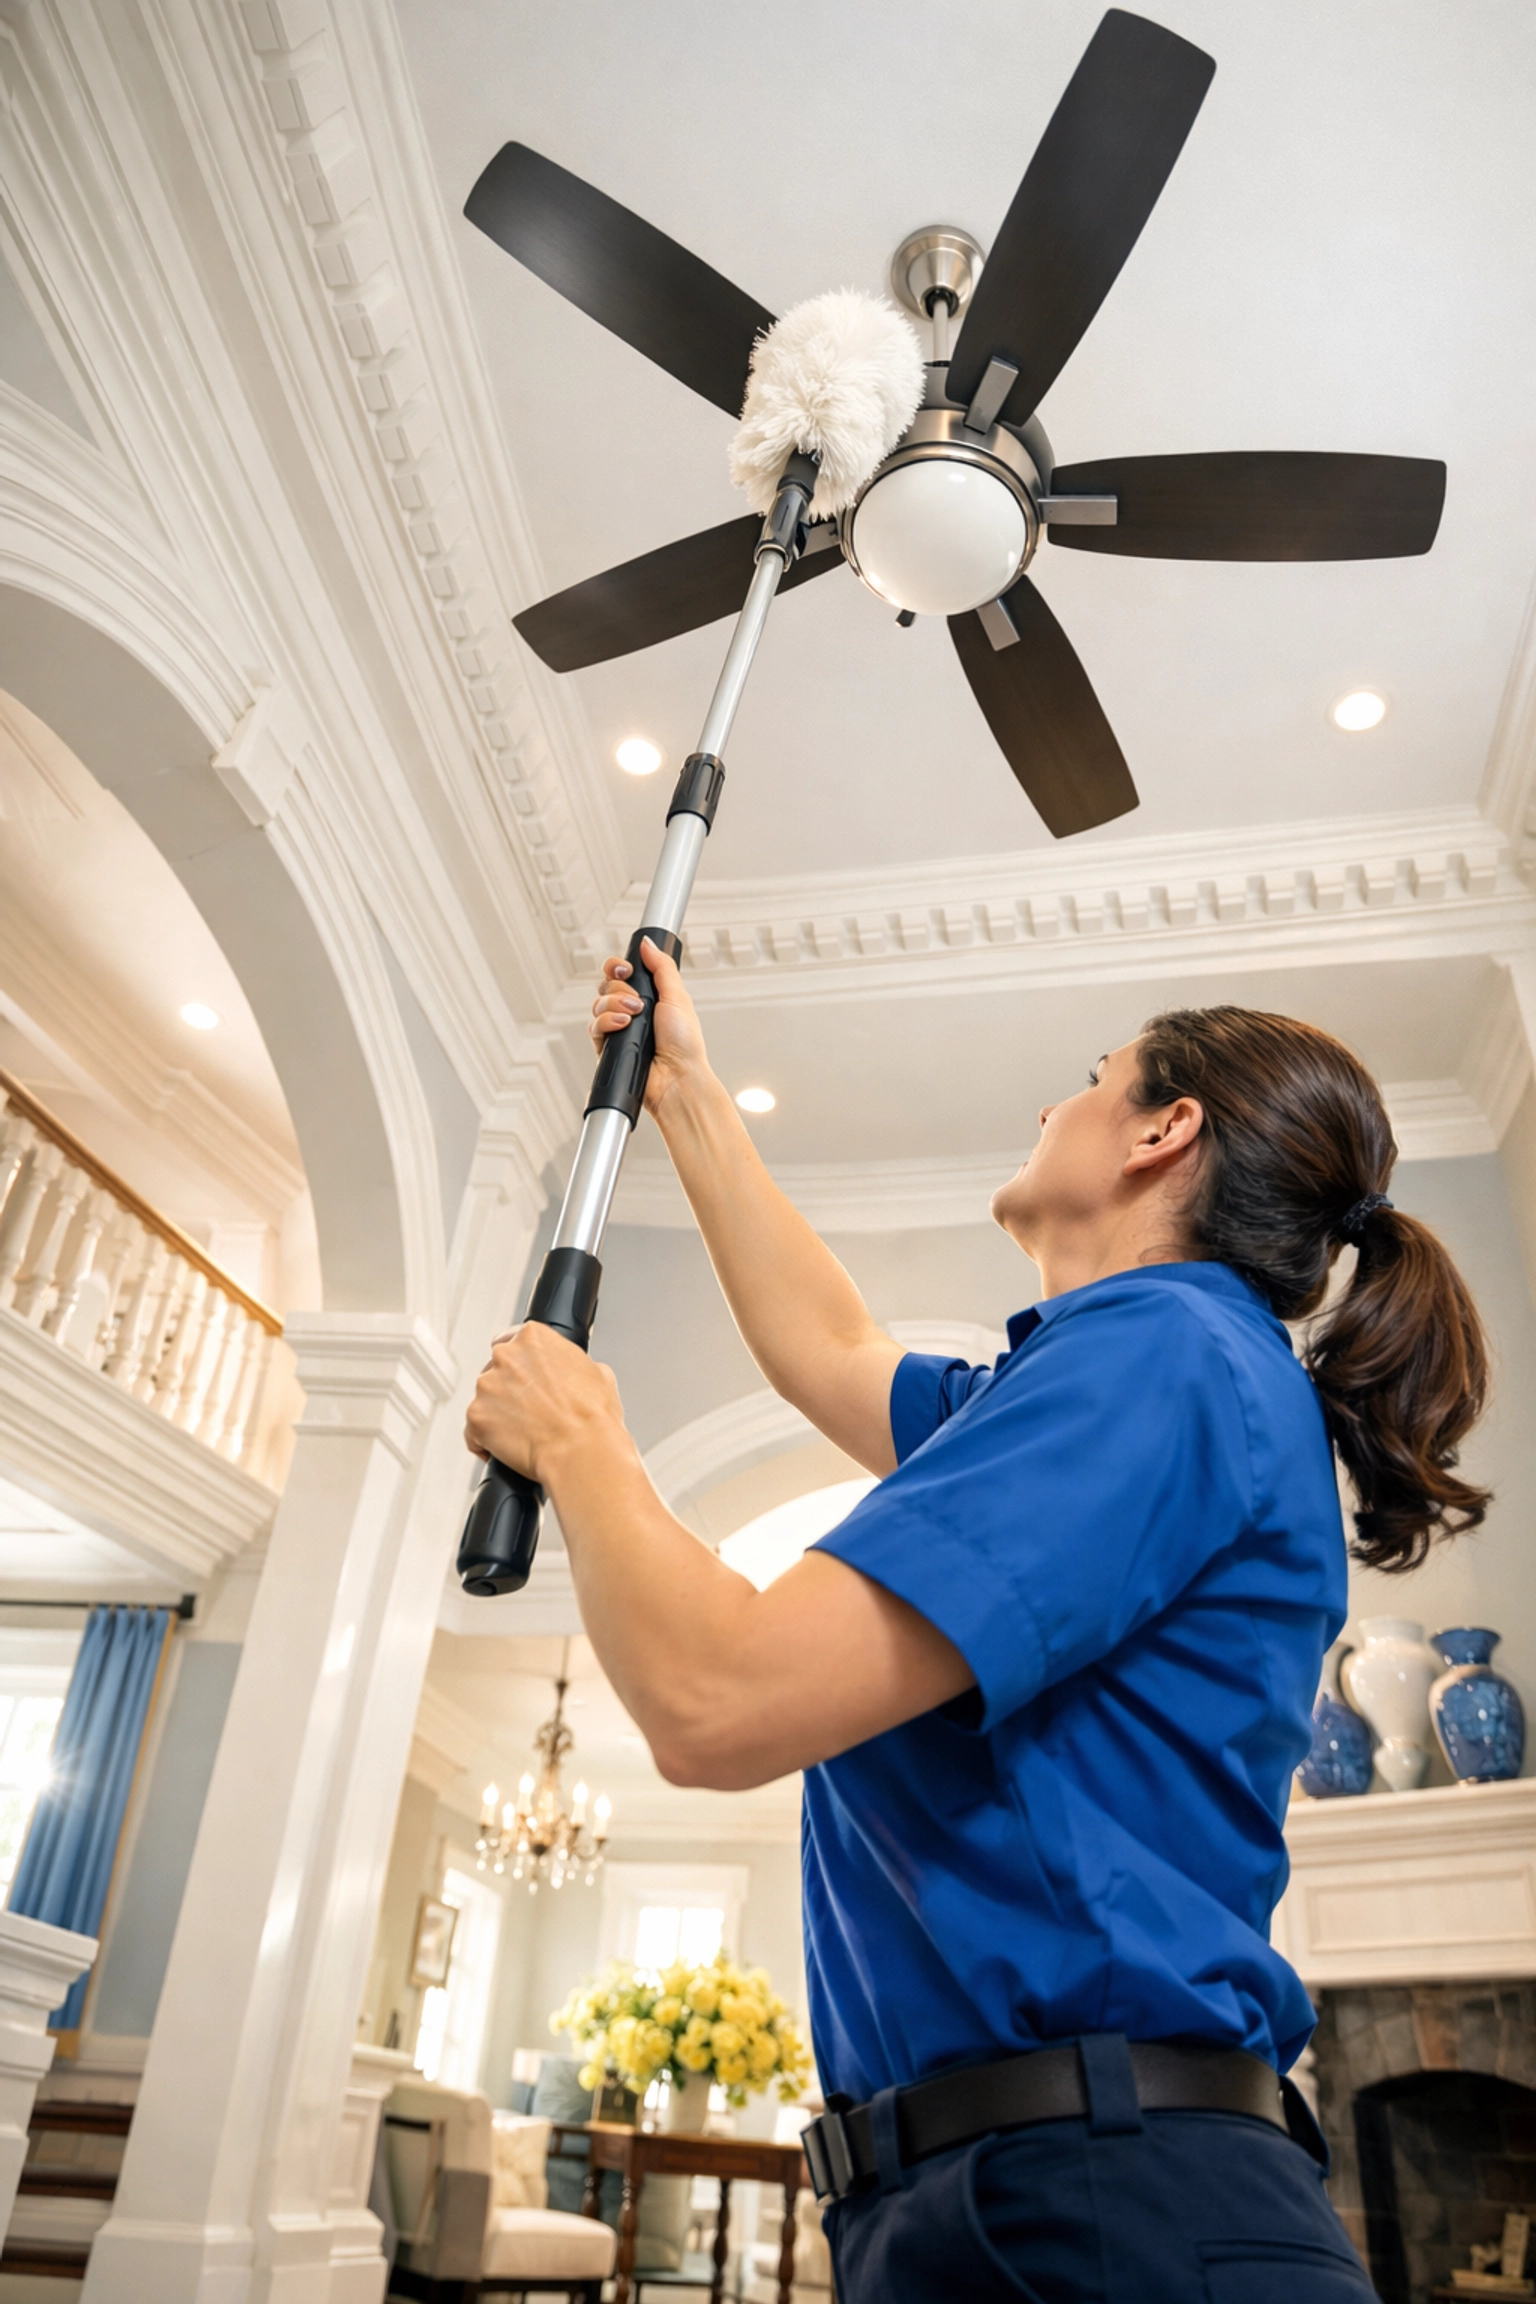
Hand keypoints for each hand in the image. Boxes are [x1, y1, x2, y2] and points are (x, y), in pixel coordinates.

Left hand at [464, 1322, 627, 1484]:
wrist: (581, 1450)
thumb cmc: (592, 1417)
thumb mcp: (598, 1374)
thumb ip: (574, 1365)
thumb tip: (575, 1374)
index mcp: (534, 1338)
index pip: (511, 1339)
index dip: (519, 1363)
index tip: (524, 1378)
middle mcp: (506, 1356)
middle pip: (495, 1370)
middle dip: (508, 1389)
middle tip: (529, 1410)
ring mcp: (487, 1386)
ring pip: (484, 1399)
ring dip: (497, 1414)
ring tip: (522, 1433)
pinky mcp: (476, 1417)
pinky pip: (472, 1430)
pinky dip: (484, 1440)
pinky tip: (505, 1449)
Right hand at [589, 936, 708, 1116]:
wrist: (678, 1077)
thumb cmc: (685, 1044)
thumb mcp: (677, 996)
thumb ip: (661, 967)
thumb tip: (646, 943)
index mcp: (648, 997)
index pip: (620, 973)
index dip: (617, 967)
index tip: (627, 968)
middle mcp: (630, 1012)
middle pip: (606, 986)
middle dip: (618, 988)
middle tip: (636, 999)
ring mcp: (618, 1030)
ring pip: (598, 1005)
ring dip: (614, 1005)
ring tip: (634, 1016)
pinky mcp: (607, 1048)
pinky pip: (594, 1027)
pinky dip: (606, 1022)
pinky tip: (623, 1026)